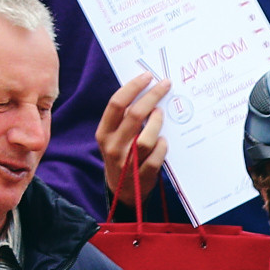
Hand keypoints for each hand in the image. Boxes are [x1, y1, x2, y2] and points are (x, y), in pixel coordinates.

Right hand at [98, 71, 169, 207]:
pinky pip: (156, 158)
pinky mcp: (141, 176)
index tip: (148, 77)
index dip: (133, 88)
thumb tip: (145, 91)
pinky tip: (164, 140)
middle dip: (151, 97)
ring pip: (145, 139)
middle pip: (133, 116)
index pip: (116, 104)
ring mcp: (127, 162)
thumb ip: (124, 119)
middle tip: (165, 85)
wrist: (121, 192)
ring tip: (162, 114)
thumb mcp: (115, 137)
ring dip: (157, 123)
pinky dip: (162, 146)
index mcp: (103, 132)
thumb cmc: (122, 156)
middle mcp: (112, 146)